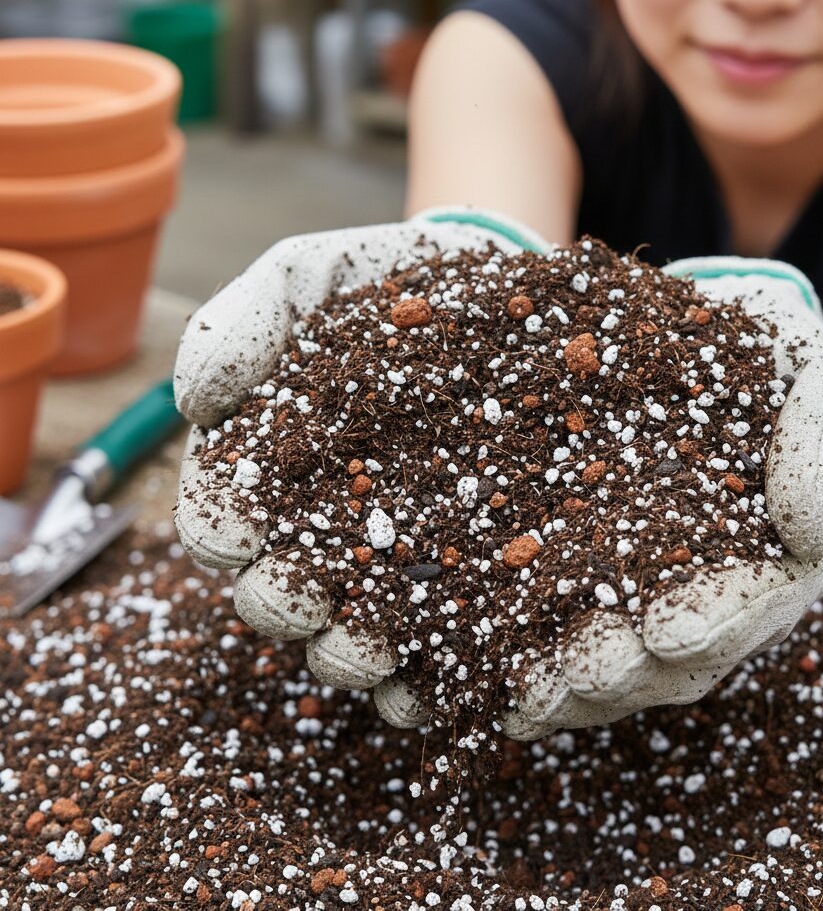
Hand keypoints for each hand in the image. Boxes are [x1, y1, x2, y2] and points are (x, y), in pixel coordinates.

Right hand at [173, 207, 550, 705]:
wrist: (503, 290)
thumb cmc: (394, 282)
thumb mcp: (312, 275)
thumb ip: (244, 319)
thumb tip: (190, 399)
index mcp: (273, 471)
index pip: (222, 522)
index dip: (222, 533)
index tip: (241, 531)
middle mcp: (327, 528)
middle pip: (279, 596)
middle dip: (282, 604)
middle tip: (306, 595)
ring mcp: (399, 560)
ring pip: (352, 639)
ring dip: (351, 653)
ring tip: (376, 646)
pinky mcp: (473, 581)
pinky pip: (443, 651)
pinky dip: (436, 675)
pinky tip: (448, 672)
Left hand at [488, 256, 822, 740]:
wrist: (701, 349)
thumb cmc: (768, 364)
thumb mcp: (811, 375)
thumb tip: (811, 526)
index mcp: (772, 558)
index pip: (750, 608)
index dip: (712, 623)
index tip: (666, 630)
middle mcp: (709, 594)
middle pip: (671, 656)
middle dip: (624, 670)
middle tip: (578, 670)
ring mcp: (641, 593)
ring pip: (608, 663)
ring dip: (565, 686)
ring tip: (520, 689)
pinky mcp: (577, 578)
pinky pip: (549, 633)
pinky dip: (513, 658)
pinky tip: (474, 675)